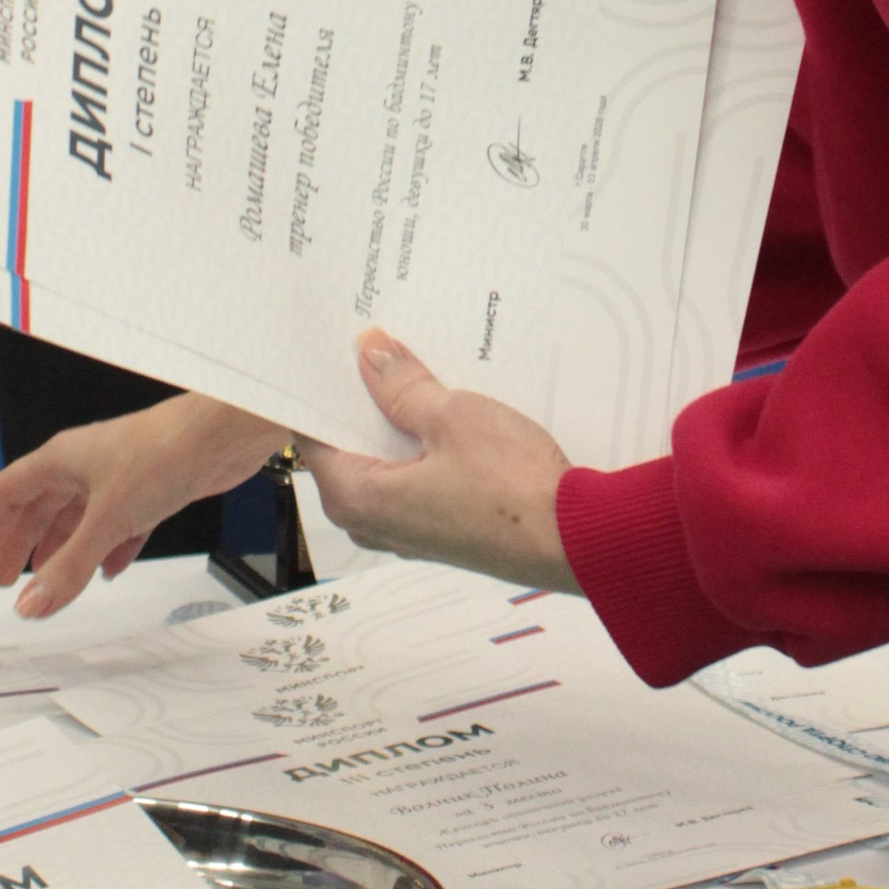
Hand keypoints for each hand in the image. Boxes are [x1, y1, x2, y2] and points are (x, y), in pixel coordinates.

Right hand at [0, 393, 279, 618]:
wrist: (222, 434)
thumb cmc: (162, 454)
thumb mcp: (106, 519)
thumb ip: (68, 567)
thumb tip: (29, 605)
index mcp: (62, 460)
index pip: (9, 494)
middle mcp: (86, 466)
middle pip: (40, 508)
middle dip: (21, 546)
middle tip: (4, 582)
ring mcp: (119, 478)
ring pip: (79, 519)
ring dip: (63, 553)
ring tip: (51, 583)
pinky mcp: (152, 492)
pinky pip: (119, 526)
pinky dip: (110, 550)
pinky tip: (111, 572)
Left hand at [299, 333, 577, 590]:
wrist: (575, 541)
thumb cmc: (513, 491)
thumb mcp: (452, 416)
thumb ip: (402, 385)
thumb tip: (371, 354)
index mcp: (357, 498)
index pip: (313, 434)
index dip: (323, 388)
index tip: (331, 351)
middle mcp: (374, 522)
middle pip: (350, 446)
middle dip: (364, 399)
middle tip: (377, 348)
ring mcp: (410, 528)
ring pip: (387, 460)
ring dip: (399, 420)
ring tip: (416, 371)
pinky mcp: (443, 527)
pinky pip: (417, 475)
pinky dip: (424, 443)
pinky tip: (446, 410)